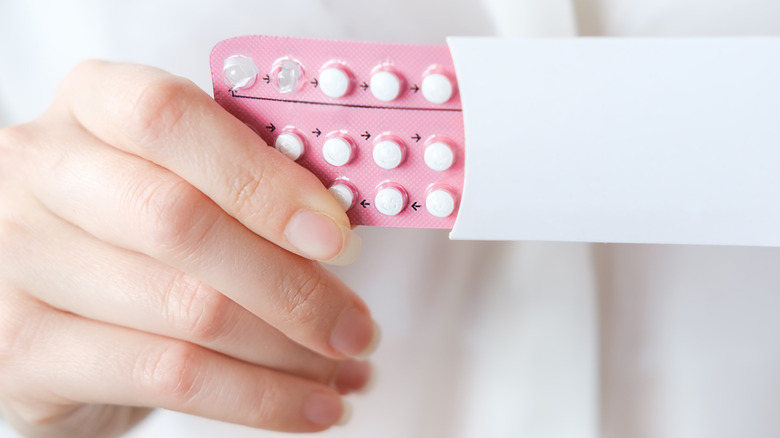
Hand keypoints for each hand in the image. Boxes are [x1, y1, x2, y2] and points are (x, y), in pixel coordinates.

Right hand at [0, 61, 377, 436]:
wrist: (55, 300)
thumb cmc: (137, 230)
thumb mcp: (186, 177)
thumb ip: (249, 183)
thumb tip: (339, 232)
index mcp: (93, 105)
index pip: (172, 119)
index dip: (264, 180)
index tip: (335, 236)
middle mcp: (41, 170)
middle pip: (181, 223)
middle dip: (292, 287)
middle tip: (354, 325)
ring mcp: (19, 259)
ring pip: (189, 310)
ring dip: (288, 351)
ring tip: (341, 369)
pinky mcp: (25, 347)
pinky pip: (167, 376)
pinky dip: (257, 398)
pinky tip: (306, 406)